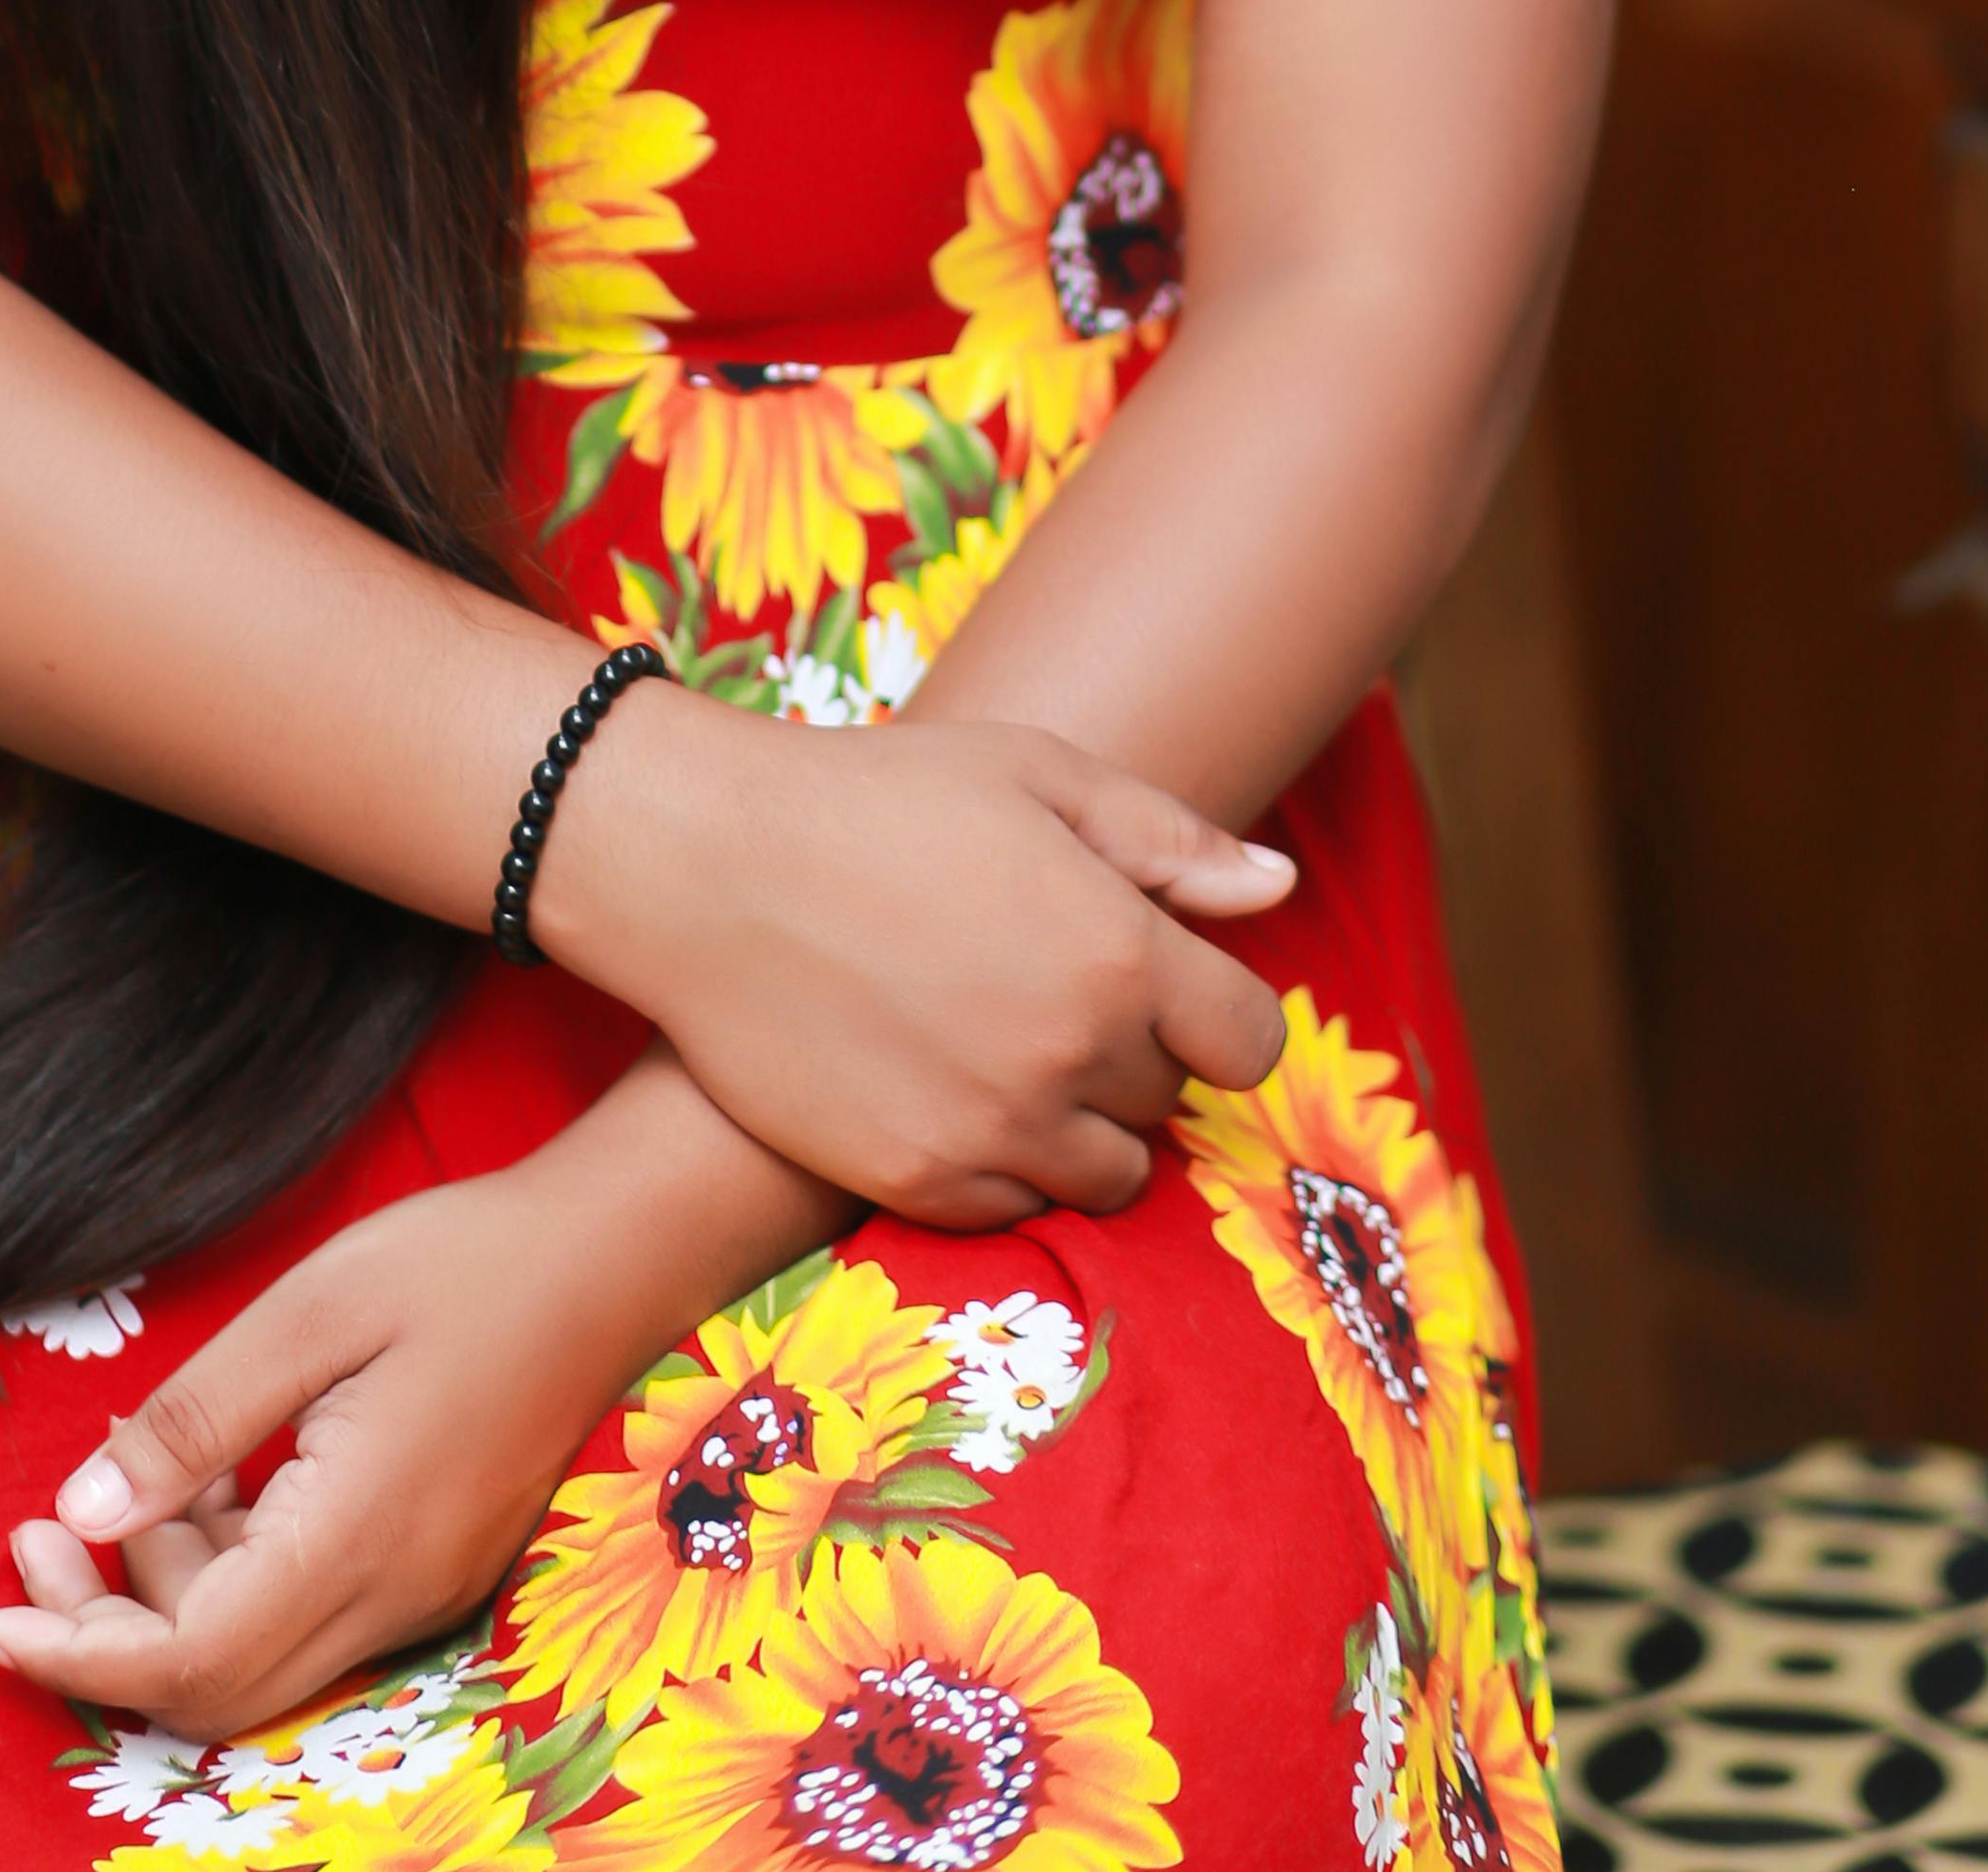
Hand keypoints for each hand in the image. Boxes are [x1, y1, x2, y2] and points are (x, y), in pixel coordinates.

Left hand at [0, 1074, 814, 1742]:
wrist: (614, 1253)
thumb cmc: (462, 1260)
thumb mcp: (310, 1309)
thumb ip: (192, 1422)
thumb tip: (82, 1516)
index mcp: (358, 1534)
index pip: (192, 1660)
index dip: (78, 1654)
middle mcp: (394, 1592)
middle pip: (219, 1686)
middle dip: (103, 1640)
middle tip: (29, 1547)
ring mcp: (421, 1588)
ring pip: (262, 1655)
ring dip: (166, 1604)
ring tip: (98, 1499)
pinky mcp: (433, 1563)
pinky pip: (307, 1613)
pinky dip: (231, 1576)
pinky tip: (200, 1489)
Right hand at [540, 689, 1291, 1227]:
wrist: (709, 866)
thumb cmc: (878, 795)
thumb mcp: (1036, 774)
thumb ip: (1170, 840)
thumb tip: (1278, 888)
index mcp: (1119, 952)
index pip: (1249, 1040)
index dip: (1220, 1011)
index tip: (1171, 986)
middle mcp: (1072, 1056)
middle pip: (1169, 1101)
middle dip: (1135, 1050)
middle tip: (1049, 983)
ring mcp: (994, 1131)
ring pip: (1107, 1173)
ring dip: (1082, 1122)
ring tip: (1004, 1041)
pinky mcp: (919, 1182)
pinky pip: (1016, 1211)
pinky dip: (1006, 1166)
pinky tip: (951, 1087)